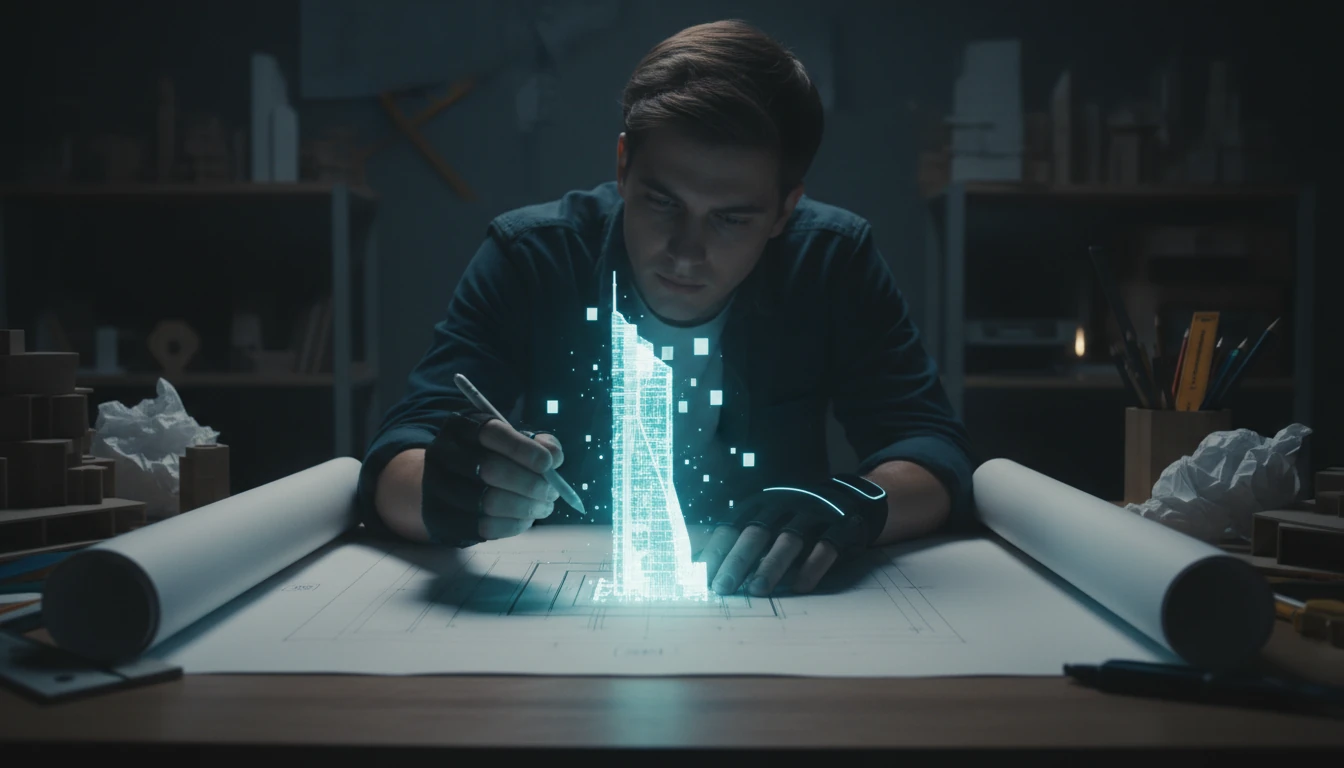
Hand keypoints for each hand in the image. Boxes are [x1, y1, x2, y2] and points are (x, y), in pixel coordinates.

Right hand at [421, 410, 564, 546]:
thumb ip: (537, 443)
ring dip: (526, 507)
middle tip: (551, 492)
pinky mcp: (444, 518)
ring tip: (544, 506)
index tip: (549, 464)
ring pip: (489, 502)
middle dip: (530, 483)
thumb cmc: (489, 458)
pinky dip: (514, 524)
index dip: (524, 449)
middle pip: (490, 469)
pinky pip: (485, 527)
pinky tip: (526, 518)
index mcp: (463, 427)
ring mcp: (439, 488)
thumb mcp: (510, 440)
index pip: (493, 433)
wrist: (444, 483)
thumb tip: (554, 457)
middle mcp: (444, 454)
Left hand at [698, 474, 888, 596]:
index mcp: (760, 505)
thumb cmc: (793, 519)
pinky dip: (812, 566)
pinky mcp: (840, 527)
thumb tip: (692, 558)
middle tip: (724, 588)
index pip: (732, 526)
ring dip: (771, 565)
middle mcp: (784, 506)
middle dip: (738, 560)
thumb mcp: (764, 519)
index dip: (717, 552)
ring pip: (788, 540)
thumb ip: (733, 538)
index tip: (704, 578)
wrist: (850, 500)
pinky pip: (825, 546)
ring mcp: (813, 515)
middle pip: (756, 533)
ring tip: (758, 590)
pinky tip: (800, 587)